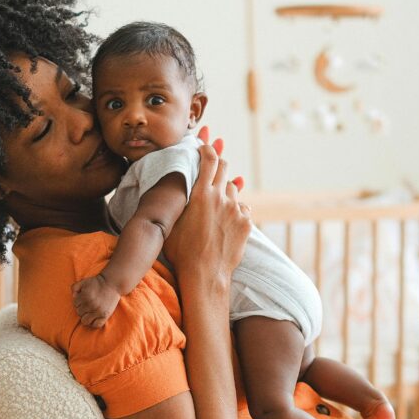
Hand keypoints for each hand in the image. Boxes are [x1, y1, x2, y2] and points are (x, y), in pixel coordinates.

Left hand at [72, 274, 120, 328]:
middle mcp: (91, 305)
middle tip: (88, 304)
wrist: (113, 283)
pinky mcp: (105, 315)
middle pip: (79, 313)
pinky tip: (95, 317)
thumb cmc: (97, 283)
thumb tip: (74, 297)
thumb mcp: (84, 281)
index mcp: (85, 296)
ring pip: (84, 321)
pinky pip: (95, 325)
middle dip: (82, 308)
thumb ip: (75, 287)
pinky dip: (94, 323)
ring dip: (86, 316)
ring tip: (90, 312)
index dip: (79, 301)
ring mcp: (98, 311)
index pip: (75, 304)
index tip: (84, 298)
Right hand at [165, 128, 251, 278]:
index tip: (206, 143)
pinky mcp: (246, 222)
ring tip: (215, 206)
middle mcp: (220, 197)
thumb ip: (177, 201)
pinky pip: (243, 209)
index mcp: (200, 194)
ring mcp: (236, 209)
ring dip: (226, 192)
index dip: (207, 147)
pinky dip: (236, 211)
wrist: (205, 275)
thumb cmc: (182, 251)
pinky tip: (226, 222)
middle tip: (214, 165)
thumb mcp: (171, 222)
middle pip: (224, 168)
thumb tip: (174, 187)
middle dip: (218, 164)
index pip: (208, 159)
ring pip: (233, 190)